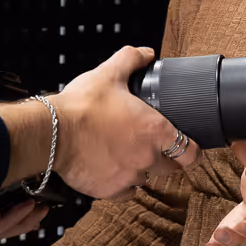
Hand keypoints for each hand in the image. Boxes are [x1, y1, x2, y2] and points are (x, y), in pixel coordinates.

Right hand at [54, 46, 199, 199]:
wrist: (52, 132)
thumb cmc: (82, 104)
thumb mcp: (109, 72)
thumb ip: (131, 59)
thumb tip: (146, 53)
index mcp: (155, 131)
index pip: (191, 153)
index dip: (193, 152)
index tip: (190, 149)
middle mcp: (147, 158)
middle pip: (171, 168)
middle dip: (166, 159)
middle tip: (155, 148)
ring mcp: (129, 177)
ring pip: (146, 179)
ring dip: (142, 169)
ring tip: (127, 154)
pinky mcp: (109, 191)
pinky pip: (125, 192)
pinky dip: (122, 184)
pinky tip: (113, 168)